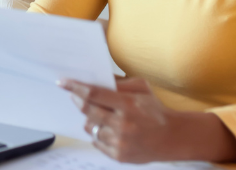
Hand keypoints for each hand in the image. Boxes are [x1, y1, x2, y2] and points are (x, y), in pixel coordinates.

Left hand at [58, 78, 176, 162]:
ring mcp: (119, 142)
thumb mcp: (141, 88)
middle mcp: (122, 125)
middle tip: (74, 95)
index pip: (93, 94)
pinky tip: (107, 129)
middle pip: (87, 111)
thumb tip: (94, 79)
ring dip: (90, 119)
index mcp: (127, 105)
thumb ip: (119, 83)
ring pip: (90, 127)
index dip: (75, 87)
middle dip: (77, 100)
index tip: (62, 82)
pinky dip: (98, 134)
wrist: (173, 137)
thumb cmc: (155, 110)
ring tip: (100, 115)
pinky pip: (96, 142)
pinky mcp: (118, 155)